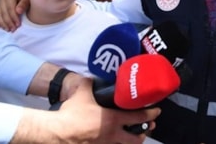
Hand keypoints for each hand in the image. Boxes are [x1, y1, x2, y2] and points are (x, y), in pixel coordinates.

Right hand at [0, 0, 29, 31]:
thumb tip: (18, 11)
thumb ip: (24, 3)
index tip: (18, 24)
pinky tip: (0, 27)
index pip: (10, 7)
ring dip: (3, 24)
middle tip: (14, 29)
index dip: (14, 17)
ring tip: (9, 29)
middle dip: (9, 22)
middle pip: (4, 12)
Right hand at [12, 79, 160, 142]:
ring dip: (131, 140)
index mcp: (113, 119)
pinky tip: (112, 140)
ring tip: (133, 136)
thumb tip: (91, 78)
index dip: (151, 114)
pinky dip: (114, 143)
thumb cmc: (72, 113)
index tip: (157, 111)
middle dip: (144, 133)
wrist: (58, 132)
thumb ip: (90, 83)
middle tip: (148, 128)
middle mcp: (112, 134)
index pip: (139, 117)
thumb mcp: (83, 91)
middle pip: (136, 138)